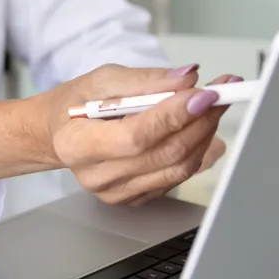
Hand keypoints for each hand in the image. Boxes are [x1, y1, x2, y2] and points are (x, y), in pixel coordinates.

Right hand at [32, 64, 236, 205]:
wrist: (58, 134)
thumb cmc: (76, 105)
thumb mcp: (100, 79)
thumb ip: (144, 80)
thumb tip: (186, 79)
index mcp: (77, 144)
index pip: (136, 135)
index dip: (175, 115)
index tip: (205, 93)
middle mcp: (96, 175)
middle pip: (164, 154)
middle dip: (200, 121)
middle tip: (220, 94)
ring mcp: (116, 192)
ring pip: (178, 168)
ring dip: (204, 135)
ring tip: (212, 107)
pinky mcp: (134, 198)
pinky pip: (176, 177)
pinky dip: (195, 151)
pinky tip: (197, 129)